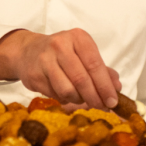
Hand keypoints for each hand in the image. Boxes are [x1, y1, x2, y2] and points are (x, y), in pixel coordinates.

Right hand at [0, 29, 120, 109]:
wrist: (28, 51)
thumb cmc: (63, 53)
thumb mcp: (83, 54)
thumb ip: (102, 70)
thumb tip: (116, 88)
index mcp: (77, 37)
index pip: (95, 64)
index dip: (105, 86)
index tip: (113, 101)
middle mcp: (60, 45)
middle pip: (81, 79)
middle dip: (95, 97)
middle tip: (102, 107)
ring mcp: (44, 60)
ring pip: (68, 90)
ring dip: (79, 99)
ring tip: (82, 98)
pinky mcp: (34, 75)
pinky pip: (55, 95)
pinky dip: (65, 99)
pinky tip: (67, 94)